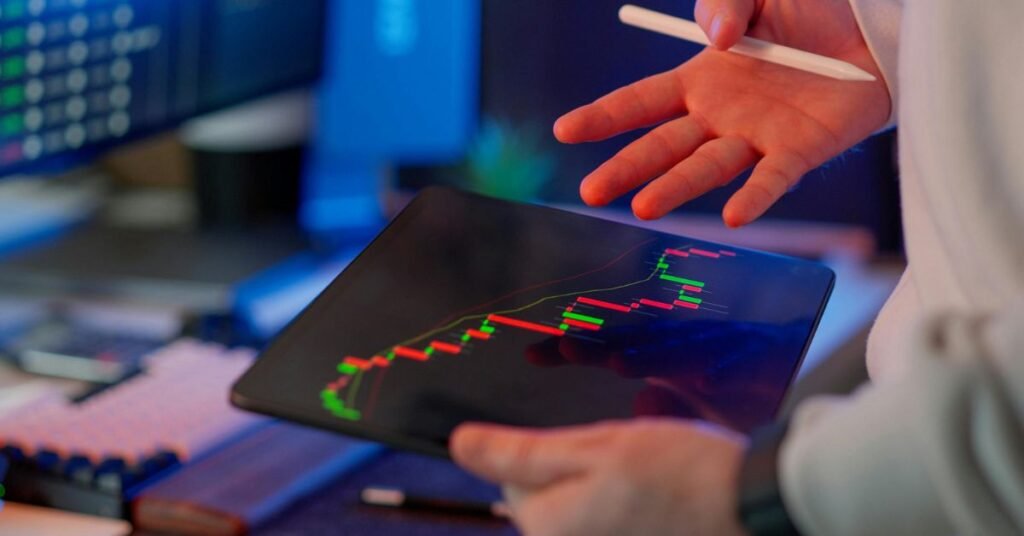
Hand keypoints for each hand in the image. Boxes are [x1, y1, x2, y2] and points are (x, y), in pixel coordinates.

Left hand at [451, 419, 749, 535]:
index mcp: (546, 528)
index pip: (513, 482)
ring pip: (581, 513)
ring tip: (649, 482)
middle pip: (548, 503)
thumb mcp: (592, 446)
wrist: (753, 505)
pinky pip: (609, 526)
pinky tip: (659, 503)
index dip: (549, 453)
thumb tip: (459, 445)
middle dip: (577, 474)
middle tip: (627, 462)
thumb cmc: (676, 470)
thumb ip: (520, 452)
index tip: (591, 446)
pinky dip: (627, 512)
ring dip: (605, 492)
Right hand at [556, 0, 890, 226]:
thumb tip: (715, 40)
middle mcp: (720, 116)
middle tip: (590, 192)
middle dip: (625, 167)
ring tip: (644, 208)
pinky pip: (773, 177)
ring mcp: (756, 137)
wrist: (874, 32)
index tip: (564, 132)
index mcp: (700, 80)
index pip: (640, 102)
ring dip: (675, 187)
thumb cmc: (810, 12)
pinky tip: (732, 216)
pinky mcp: (799, 151)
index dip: (602, 116)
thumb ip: (726, 1)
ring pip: (706, 166)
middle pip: (663, 145)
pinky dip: (754, 196)